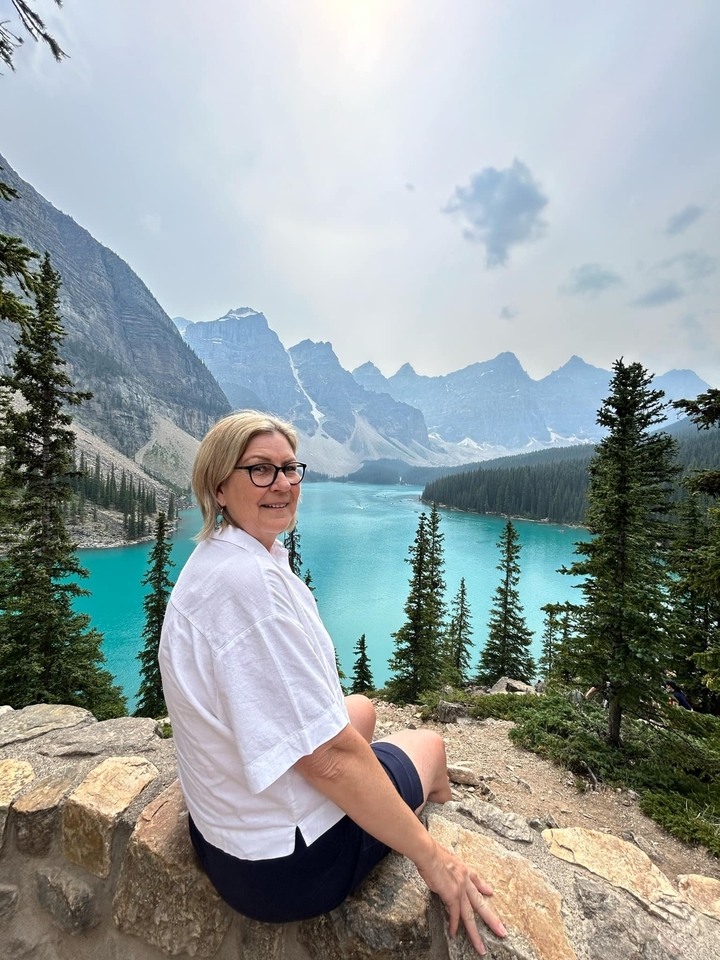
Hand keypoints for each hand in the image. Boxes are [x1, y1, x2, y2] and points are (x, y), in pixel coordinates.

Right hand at [416, 840, 506, 955]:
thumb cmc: (432, 852)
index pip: (476, 879)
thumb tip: (441, 862)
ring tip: (481, 948)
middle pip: (480, 904)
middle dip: (492, 920)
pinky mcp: (452, 896)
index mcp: (464, 869)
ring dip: (475, 934)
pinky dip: (453, 925)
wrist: (429, 853)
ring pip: (470, 916)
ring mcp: (460, 890)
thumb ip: (447, 862)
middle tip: (502, 931)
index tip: (490, 892)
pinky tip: (453, 933)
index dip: (483, 887)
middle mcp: (465, 881)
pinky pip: (454, 915)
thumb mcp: (445, 855)